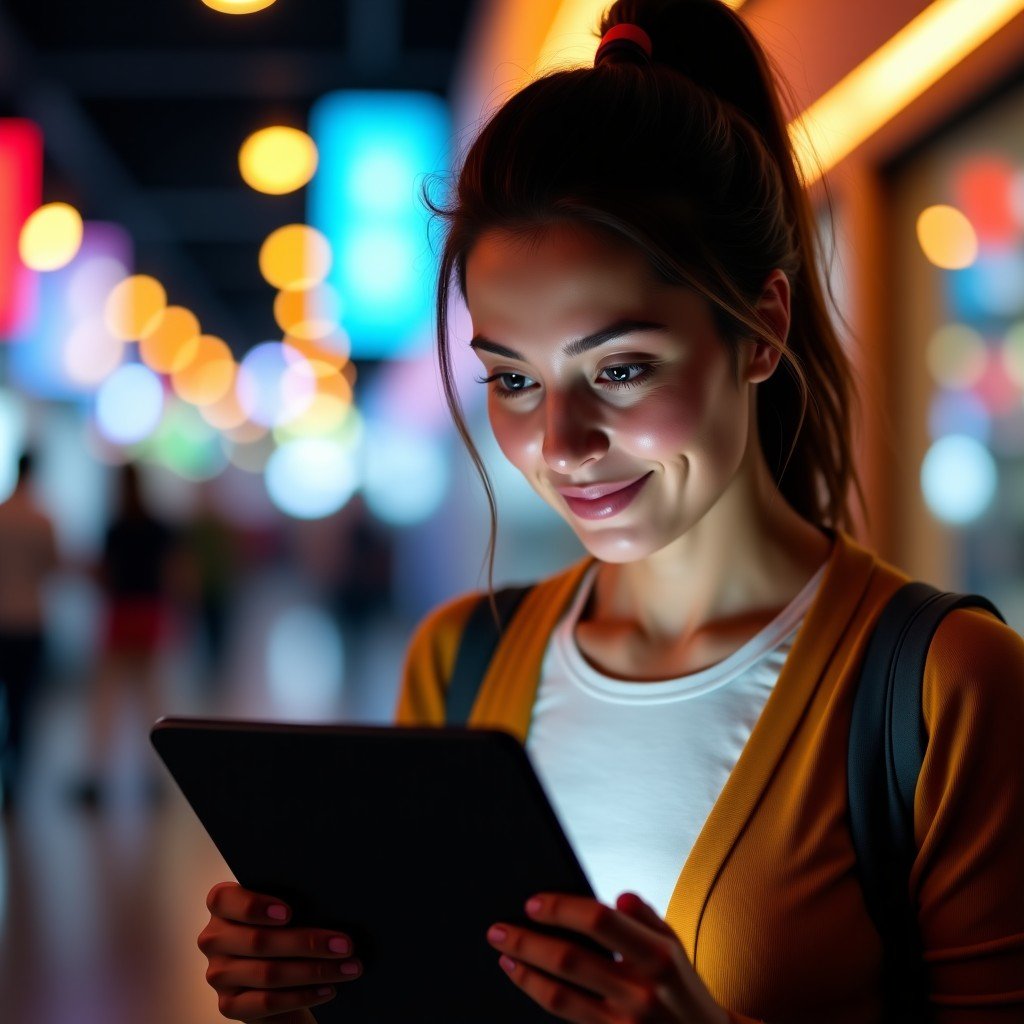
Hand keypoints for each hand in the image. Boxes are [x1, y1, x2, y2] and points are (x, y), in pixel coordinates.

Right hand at [198, 880, 362, 1021]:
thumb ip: (293, 901)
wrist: (280, 978)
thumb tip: (330, 901)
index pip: (224, 900)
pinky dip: (303, 995)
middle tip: (345, 945)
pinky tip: (328, 989)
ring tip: (348, 967)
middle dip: (308, 943)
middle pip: (258, 941)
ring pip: (268, 973)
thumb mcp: (284, 912)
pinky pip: (267, 1002)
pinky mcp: (229, 1005)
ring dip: (315, 971)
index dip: (254, 906)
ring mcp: (218, 974)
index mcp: (222, 907)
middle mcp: (214, 939)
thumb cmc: (286, 931)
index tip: (289, 913)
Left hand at [486, 890, 730, 1023]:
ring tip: (504, 956)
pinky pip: (566, 1016)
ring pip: (560, 995)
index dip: (561, 908)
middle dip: (527, 941)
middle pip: (570, 959)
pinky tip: (524, 979)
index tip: (532, 903)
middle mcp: (641, 991)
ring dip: (524, 972)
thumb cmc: (680, 986)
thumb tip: (619, 897)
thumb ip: (646, 918)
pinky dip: (538, 994)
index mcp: (658, 956)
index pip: (599, 921)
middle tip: (497, 930)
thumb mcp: (675, 946)